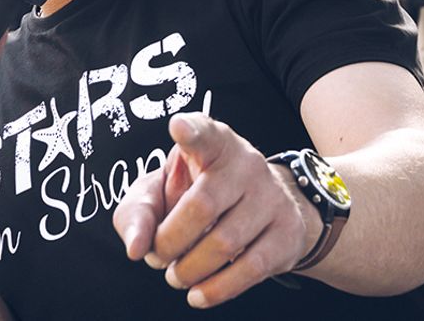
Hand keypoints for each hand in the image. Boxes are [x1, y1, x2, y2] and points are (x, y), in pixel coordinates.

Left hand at [113, 113, 315, 308]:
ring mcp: (271, 197)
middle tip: (156, 257)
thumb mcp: (160, 192)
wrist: (263, 208)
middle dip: (169, 242)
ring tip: (176, 275)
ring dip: (190, 269)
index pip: (203, 132)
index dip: (191, 130)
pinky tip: (197, 295)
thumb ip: (137, 213)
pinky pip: (251, 268)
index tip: (178, 128)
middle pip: (201, 207)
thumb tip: (136, 247)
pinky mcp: (287, 232)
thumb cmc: (196, 193)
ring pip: (224, 243)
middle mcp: (245, 163)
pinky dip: (217, 289)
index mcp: (212, 143)